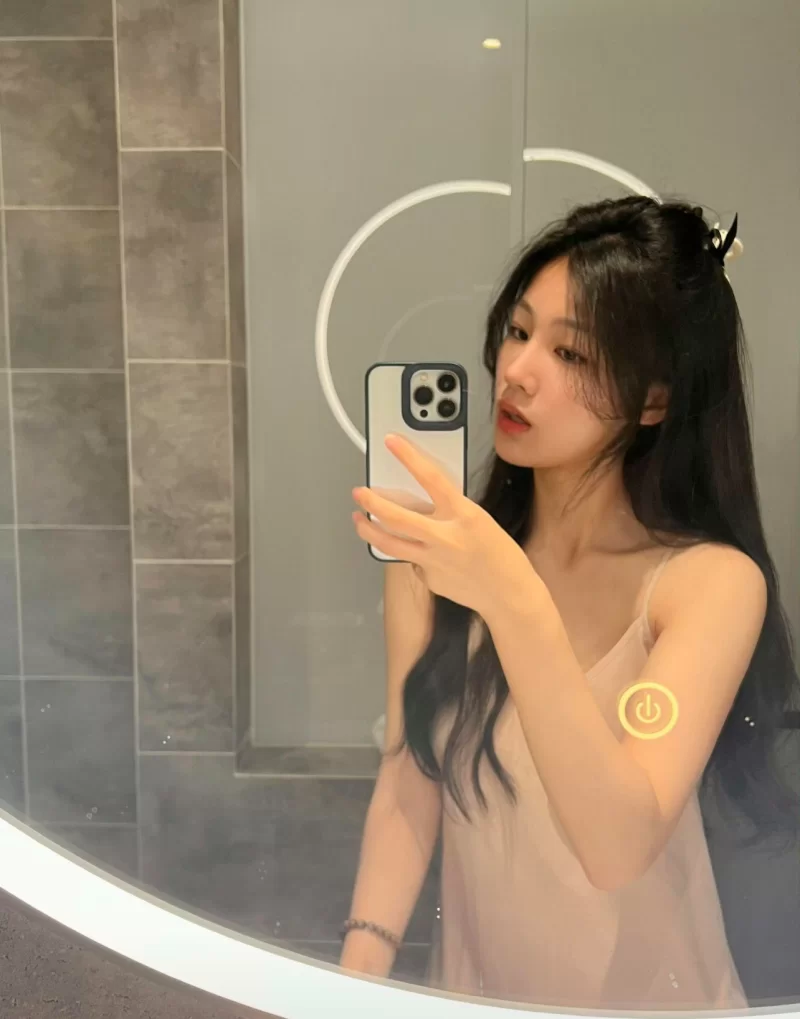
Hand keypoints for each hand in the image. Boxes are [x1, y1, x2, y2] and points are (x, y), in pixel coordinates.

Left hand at [352, 435, 538, 618]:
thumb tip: (423, 505)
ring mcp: (433, 561)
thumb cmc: (501, 555)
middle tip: (359, 493)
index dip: (408, 457)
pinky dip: (413, 555)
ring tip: (359, 521)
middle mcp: (445, 537)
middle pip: (397, 517)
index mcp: (463, 515)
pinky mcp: (429, 579)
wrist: (510, 594)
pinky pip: (413, 562)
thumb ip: (451, 512)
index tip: (392, 442)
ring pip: (389, 543)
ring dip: (368, 531)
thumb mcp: (480, 521)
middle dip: (372, 502)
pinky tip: (424, 556)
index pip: (431, 478)